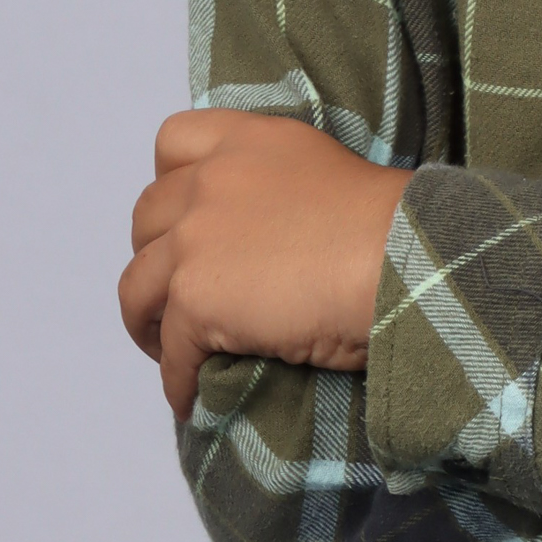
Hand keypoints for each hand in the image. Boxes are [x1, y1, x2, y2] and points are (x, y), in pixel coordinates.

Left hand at [118, 111, 411, 419]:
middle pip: (147, 218)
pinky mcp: (196, 300)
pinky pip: (171, 353)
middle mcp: (213, 180)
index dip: (173, 183)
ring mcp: (196, 240)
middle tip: (177, 294)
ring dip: (149, 322)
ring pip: (137, 288)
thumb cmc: (396, 228)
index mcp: (250, 141)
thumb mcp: (331, 175)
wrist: (404, 259)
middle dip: (156, 256)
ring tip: (169, 350)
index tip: (187, 218)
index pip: (175, 141)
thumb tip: (274, 242)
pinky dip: (178, 380)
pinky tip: (194, 399)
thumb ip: (285, 191)